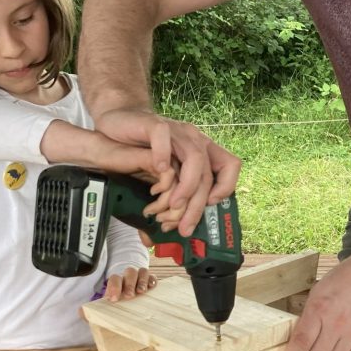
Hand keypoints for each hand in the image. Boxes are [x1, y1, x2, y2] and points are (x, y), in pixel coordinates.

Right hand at [95, 108, 240, 235]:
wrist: (120, 120)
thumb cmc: (143, 149)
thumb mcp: (163, 174)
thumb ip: (171, 195)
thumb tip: (170, 230)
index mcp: (201, 149)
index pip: (230, 165)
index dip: (226, 187)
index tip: (209, 207)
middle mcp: (193, 139)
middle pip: (208, 172)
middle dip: (198, 204)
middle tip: (184, 226)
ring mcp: (176, 131)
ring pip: (194, 158)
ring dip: (187, 186)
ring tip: (173, 205)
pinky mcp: (156, 124)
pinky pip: (164, 138)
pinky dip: (163, 156)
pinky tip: (157, 171)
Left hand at [104, 267, 156, 301]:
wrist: (129, 296)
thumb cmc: (119, 302)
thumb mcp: (110, 304)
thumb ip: (103, 306)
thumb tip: (92, 312)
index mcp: (117, 281)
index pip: (115, 279)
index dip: (114, 287)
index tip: (114, 299)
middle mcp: (129, 277)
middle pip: (130, 272)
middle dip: (130, 284)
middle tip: (129, 296)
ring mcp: (141, 277)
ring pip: (142, 271)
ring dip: (142, 281)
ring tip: (141, 292)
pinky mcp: (150, 280)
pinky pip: (152, 276)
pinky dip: (152, 280)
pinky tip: (151, 287)